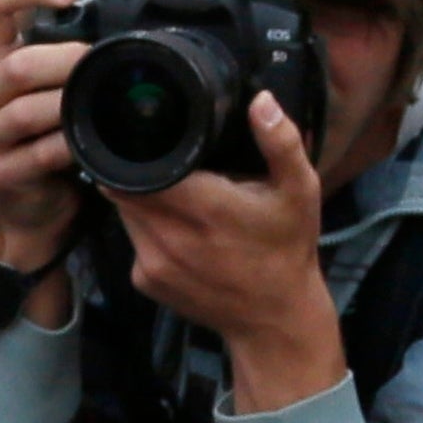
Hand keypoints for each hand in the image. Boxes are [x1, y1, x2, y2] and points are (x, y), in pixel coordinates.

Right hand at [0, 0, 88, 284]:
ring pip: (26, 110)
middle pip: (16, 63)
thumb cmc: (50, 138)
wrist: (37, 210)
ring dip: (70, 103)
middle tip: (102, 63)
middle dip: (67, 59)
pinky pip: (38, 154)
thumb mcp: (59, 85)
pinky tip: (90, 142)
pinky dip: (70, 145)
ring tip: (102, 100)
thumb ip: (79, 42)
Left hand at [107, 92, 341, 411]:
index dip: (138, 147)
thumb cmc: (287, 252)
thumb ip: (280, 143)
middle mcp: (169, 236)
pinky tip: (176, 230)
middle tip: (167, 164)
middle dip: (138, 170)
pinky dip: (145, 229)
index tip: (150, 135)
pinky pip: (132, 240)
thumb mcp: (299, 191)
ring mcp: (152, 263)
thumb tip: (261, 101)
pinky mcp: (144, 281)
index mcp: (204, 207)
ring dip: (141, 200)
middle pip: (124, 186)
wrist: (273, 320)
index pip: (140, 166)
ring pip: (124, 212)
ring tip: (174, 195)